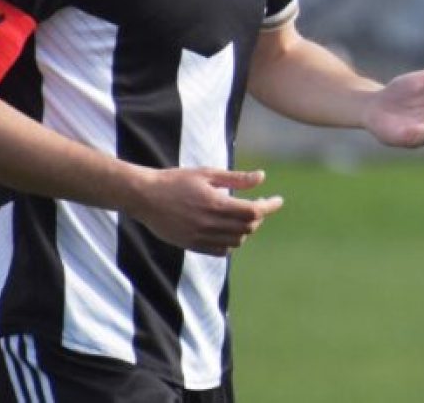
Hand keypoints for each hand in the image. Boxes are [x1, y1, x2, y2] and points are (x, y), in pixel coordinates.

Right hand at [130, 168, 283, 256]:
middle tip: (258, 204)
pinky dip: (230, 242)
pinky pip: (220, 250)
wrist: (144, 197)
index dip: (269, 206)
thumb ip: (236, 178)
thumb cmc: (176, 180)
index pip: (253, 211)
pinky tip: (228, 229)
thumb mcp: (207, 173)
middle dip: (258, 216)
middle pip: (248, 227)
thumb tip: (262, 178)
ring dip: (245, 230)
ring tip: (242, 216)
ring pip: (236, 241)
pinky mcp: (191, 245)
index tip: (278, 201)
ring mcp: (200, 237)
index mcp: (215, 204)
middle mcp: (209, 224)